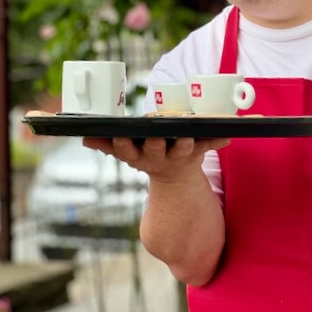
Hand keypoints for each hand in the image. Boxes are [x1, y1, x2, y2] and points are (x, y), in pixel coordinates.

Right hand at [82, 136, 228, 183]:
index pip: (127, 149)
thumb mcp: (127, 152)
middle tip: (157, 132)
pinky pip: (211, 144)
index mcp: (138, 155)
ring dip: (187, 142)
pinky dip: (219, 139)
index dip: (124, 143)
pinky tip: (228, 134)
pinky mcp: (199, 151)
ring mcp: (180, 154)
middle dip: (156, 142)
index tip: (122, 135)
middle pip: (156, 149)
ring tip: (190, 134)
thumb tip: (84, 137)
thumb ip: (106, 144)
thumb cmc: (149, 154)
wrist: (176, 178)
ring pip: (183, 148)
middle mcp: (158, 157)